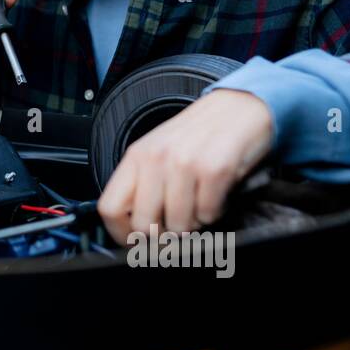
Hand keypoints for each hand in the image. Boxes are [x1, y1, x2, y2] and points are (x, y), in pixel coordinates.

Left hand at [97, 89, 272, 243]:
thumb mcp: (159, 152)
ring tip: (199, 203)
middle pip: (143, 225)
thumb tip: (133, 229)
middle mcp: (156, 158)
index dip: (121, 234)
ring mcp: (185, 163)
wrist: (240, 107)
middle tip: (177, 225)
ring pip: (178, 226)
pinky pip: (208, 214)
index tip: (136, 242)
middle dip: (162, 235)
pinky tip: (215, 195)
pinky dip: (214, 212)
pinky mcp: (214, 169)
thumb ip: (142, 185)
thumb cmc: (200, 133)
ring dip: (193, 224)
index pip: (109, 208)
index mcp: (137, 156)